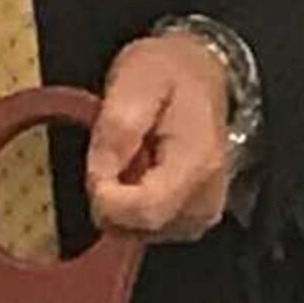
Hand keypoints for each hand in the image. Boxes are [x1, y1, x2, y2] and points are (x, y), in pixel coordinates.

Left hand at [89, 32, 237, 240]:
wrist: (201, 71)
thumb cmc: (168, 72)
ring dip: (122, 198)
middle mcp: (206, 199)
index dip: (105, 197)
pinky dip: (133, 202)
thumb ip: (116, 131)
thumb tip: (100, 179)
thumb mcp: (132, 81)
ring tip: (134, 154)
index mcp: (196, 164)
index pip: (144, 213)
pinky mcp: (194, 217)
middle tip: (119, 150)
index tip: (97, 165)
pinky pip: (147, 226)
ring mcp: (202, 213)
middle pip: (138, 228)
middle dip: (112, 195)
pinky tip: (140, 170)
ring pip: (138, 231)